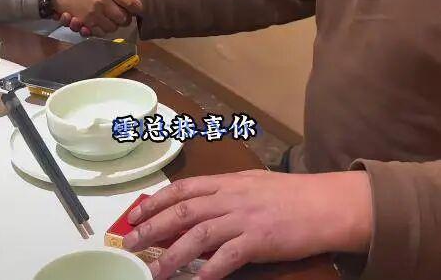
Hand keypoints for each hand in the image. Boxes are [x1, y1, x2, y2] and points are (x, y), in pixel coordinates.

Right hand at [53, 0, 140, 35]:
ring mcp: (93, 14)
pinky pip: (99, 32)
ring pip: (112, 27)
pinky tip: (97, 24)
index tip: (136, 7)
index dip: (136, 7)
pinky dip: (100, 30)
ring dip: (113, 25)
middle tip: (121, 13)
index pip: (131, 2)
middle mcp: (102, 2)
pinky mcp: (85, 23)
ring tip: (109, 18)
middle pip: (123, 18)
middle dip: (124, 17)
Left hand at [123, 170, 371, 279]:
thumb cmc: (290, 194)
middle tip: (129, 242)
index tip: (136, 213)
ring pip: (198, 235)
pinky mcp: (258, 240)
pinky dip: (208, 271)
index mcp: (227, 181)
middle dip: (152, 227)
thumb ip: (225, 192)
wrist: (323, 203)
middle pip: (183, 211)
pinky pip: (227, 258)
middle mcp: (230, 196)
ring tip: (153, 271)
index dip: (156, 201)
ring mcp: (243, 218)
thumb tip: (199, 204)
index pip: (183, 188)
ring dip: (172, 254)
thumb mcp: (252, 184)